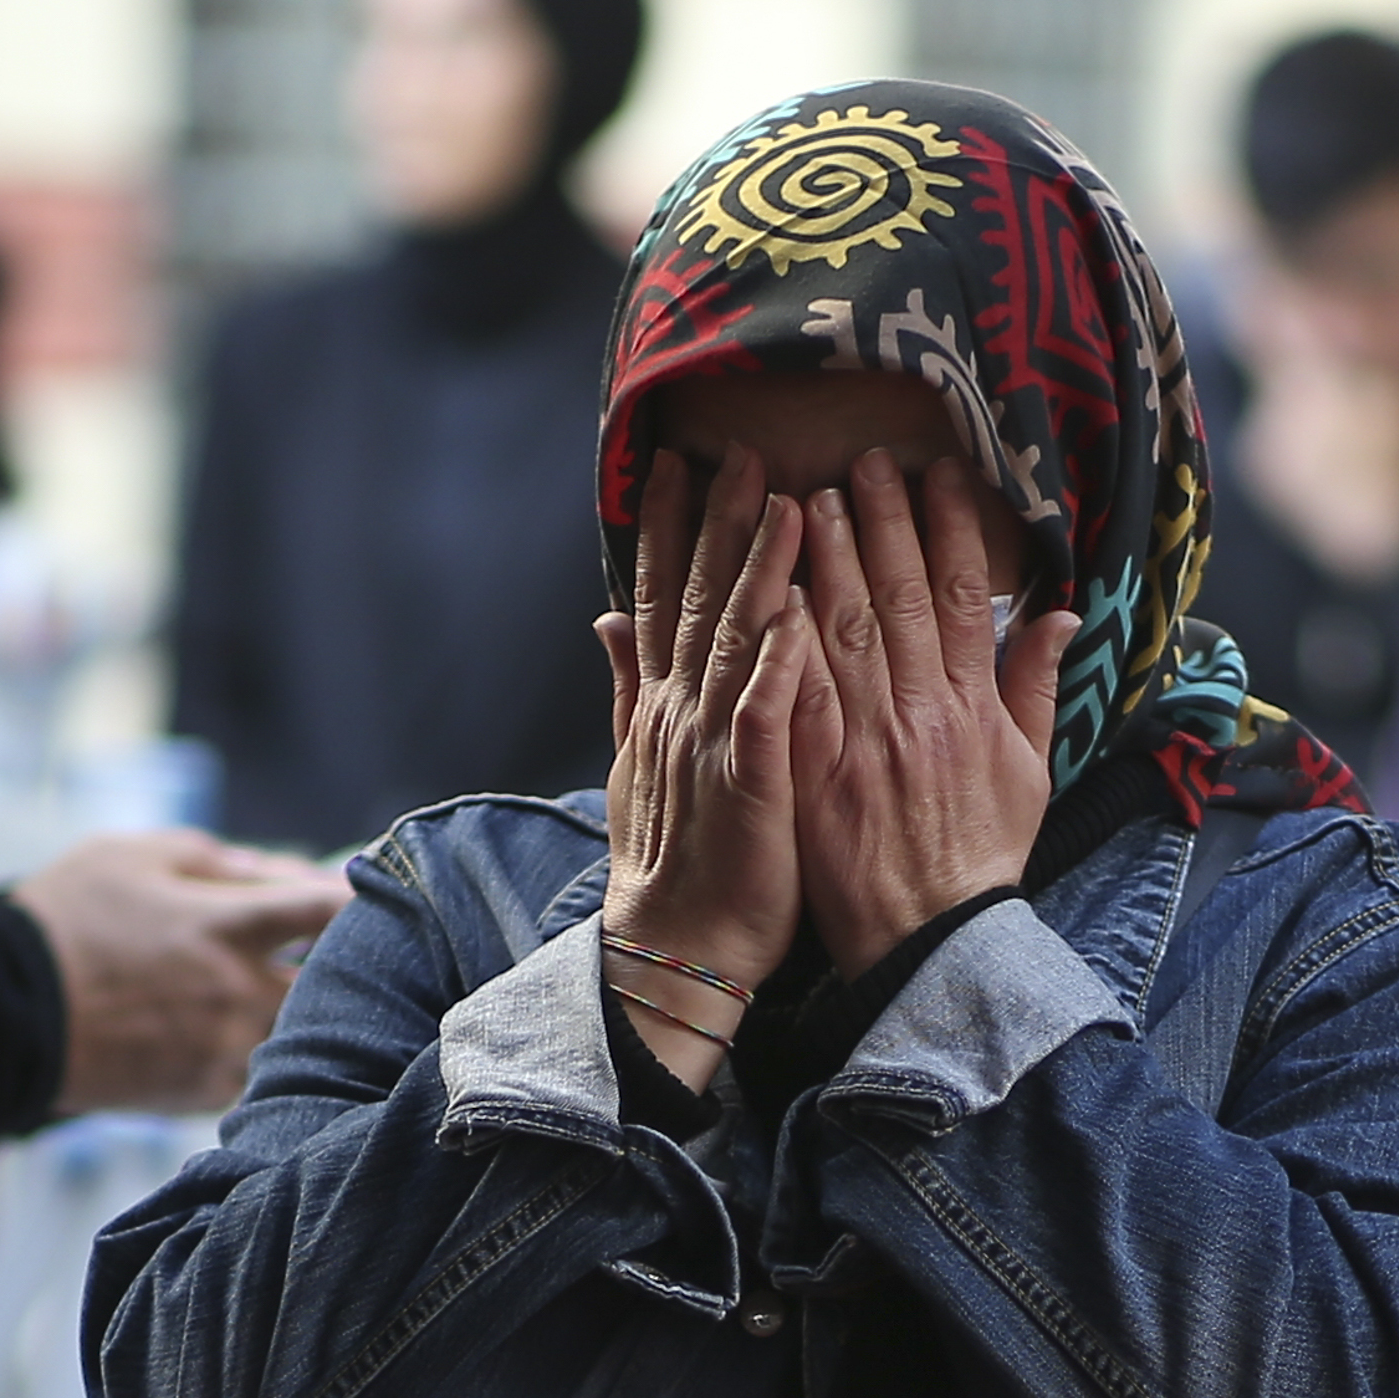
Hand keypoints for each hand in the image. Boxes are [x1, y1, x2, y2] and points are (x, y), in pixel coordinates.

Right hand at [13, 829, 349, 1115]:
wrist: (2, 1014)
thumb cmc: (63, 922)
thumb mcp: (132, 856)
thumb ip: (215, 859)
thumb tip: (279, 871)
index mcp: (226, 926)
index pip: (326, 910)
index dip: (360, 898)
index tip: (375, 895)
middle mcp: (237, 993)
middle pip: (334, 985)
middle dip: (348, 967)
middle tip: (356, 955)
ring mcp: (223, 1049)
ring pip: (303, 1038)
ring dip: (312, 1019)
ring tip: (305, 1003)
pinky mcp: (202, 1092)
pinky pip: (261, 1074)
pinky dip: (268, 1056)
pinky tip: (252, 1038)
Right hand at [596, 443, 817, 1062]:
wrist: (677, 947)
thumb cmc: (675, 858)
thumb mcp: (641, 762)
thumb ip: (629, 683)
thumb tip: (605, 619)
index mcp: (665, 702)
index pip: (665, 597)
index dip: (672, 528)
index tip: (679, 462)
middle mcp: (682, 711)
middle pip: (699, 599)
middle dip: (719, 523)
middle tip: (739, 450)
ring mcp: (712, 744)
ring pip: (734, 641)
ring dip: (757, 572)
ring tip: (785, 504)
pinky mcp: (746, 784)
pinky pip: (763, 715)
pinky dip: (775, 664)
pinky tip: (793, 615)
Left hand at [787, 448, 1072, 977]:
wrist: (934, 940)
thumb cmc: (981, 858)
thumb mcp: (1031, 774)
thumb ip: (1036, 689)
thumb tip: (1058, 616)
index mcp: (974, 707)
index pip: (961, 597)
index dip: (947, 530)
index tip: (934, 476)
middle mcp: (921, 712)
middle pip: (897, 598)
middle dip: (881, 522)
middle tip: (860, 462)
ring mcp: (867, 742)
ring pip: (844, 632)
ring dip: (827, 559)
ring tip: (809, 498)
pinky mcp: (819, 775)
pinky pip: (800, 695)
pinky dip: (785, 642)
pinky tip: (769, 592)